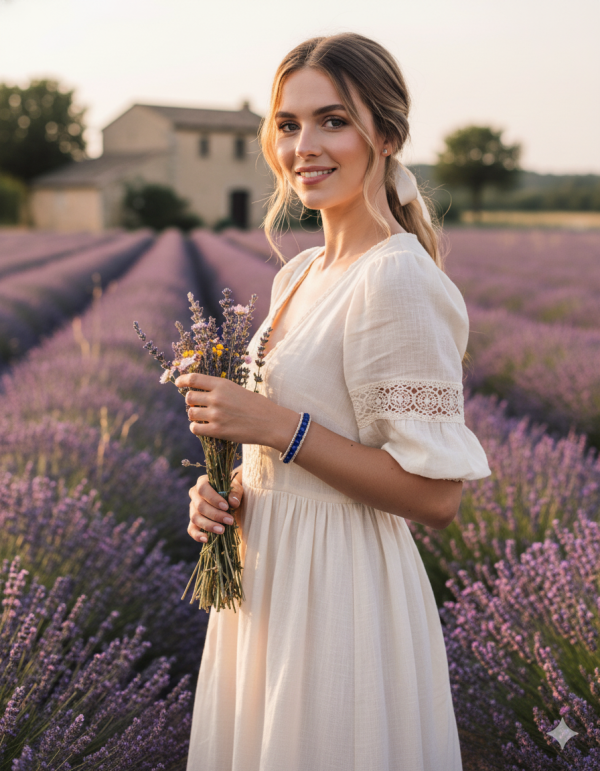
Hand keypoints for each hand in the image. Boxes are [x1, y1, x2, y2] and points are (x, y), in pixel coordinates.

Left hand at [175, 372, 297, 449]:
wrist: (271, 422)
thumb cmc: (257, 405)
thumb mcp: (238, 389)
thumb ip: (219, 389)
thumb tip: (200, 392)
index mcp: (222, 384)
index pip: (193, 379)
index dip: (182, 380)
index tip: (178, 383)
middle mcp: (216, 398)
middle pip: (189, 397)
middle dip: (191, 401)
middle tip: (198, 405)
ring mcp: (216, 415)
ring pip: (190, 413)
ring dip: (194, 415)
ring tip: (203, 417)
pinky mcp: (217, 430)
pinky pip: (195, 428)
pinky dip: (196, 428)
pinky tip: (203, 427)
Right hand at [187, 469, 243, 543]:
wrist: (231, 498)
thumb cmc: (232, 490)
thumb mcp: (237, 488)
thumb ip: (235, 493)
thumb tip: (233, 502)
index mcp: (202, 482)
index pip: (203, 489)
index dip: (213, 499)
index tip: (226, 507)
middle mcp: (195, 495)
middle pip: (200, 506)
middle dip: (215, 515)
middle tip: (230, 521)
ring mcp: (192, 508)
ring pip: (195, 518)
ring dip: (209, 525)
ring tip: (222, 530)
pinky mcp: (194, 521)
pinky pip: (191, 529)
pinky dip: (197, 535)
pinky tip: (206, 539)